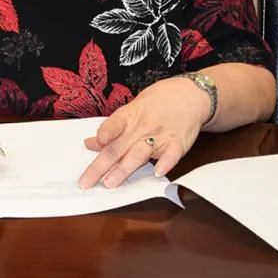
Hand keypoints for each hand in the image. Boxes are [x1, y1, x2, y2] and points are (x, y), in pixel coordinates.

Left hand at [78, 76, 210, 187]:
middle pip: (119, 148)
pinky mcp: (178, 143)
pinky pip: (171, 155)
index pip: (114, 124)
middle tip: (87, 182)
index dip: (104, 133)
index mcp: (128, 116)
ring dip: (124, 169)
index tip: (90, 143)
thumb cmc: (156, 103)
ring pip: (139, 154)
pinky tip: (157, 172)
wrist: (189, 95)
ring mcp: (160, 136)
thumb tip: (90, 143)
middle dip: (101, 166)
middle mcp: (142, 127)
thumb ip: (112, 130)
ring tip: (111, 182)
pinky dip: (165, 164)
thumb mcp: (131, 111)